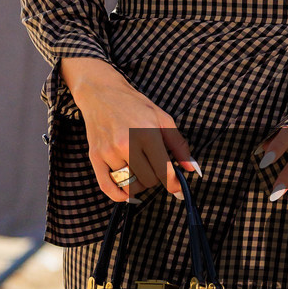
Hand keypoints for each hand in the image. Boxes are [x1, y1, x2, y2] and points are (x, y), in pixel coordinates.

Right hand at [60, 55, 196, 202]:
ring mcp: (108, 151)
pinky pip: (108, 187)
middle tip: (154, 166)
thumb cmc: (135, 106)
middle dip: (156, 178)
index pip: (164, 171)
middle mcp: (126, 144)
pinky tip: (126, 193)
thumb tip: (192, 169)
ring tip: (139, 170)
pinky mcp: (95, 156)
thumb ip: (179, 145)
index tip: (178, 189)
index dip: (174, 184)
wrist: (101, 93)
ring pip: (130, 185)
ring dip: (138, 183)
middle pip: (149, 181)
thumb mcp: (162, 119)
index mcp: (147, 133)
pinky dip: (119, 195)